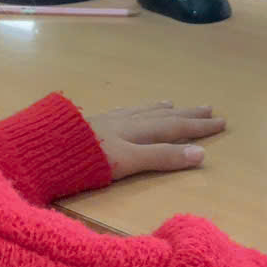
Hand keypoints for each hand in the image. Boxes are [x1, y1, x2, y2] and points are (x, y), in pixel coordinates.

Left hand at [87, 101, 225, 180]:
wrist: (44, 148)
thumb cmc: (86, 160)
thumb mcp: (128, 162)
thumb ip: (161, 158)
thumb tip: (200, 154)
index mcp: (136, 132)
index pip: (174, 128)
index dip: (199, 127)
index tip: (222, 122)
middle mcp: (125, 122)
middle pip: (162, 117)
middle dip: (187, 114)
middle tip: (209, 108)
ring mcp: (107, 121)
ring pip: (141, 112)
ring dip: (161, 110)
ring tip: (173, 104)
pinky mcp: (91, 124)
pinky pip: (123, 112)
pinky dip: (135, 110)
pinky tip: (132, 111)